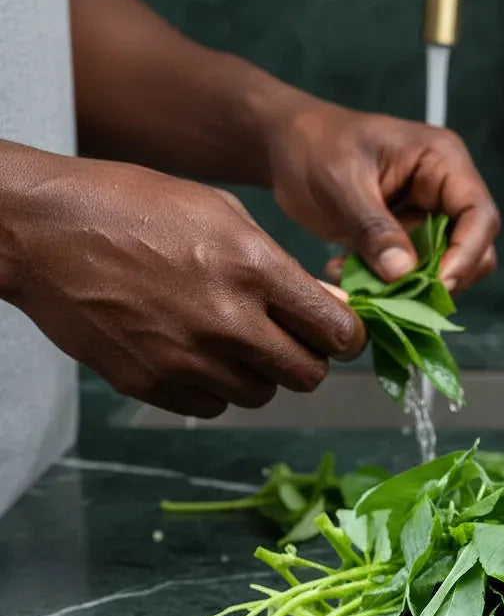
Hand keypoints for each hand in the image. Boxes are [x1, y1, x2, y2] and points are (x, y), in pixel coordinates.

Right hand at [0, 147, 364, 417]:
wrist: (42, 230)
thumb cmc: (136, 207)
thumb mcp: (222, 213)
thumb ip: (283, 268)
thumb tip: (332, 308)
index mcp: (252, 269)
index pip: (336, 332)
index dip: (347, 337)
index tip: (339, 334)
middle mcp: (226, 322)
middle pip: (307, 376)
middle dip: (308, 360)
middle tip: (290, 341)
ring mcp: (186, 360)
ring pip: (261, 396)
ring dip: (259, 374)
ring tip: (232, 339)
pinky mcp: (151, 384)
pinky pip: (212, 407)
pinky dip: (214, 388)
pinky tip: (195, 353)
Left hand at [263, 100, 499, 293]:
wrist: (285, 145)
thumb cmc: (313, 146)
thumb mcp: (341, 185)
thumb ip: (374, 229)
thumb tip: (403, 274)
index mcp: (442, 161)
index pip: (479, 215)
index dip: (467, 253)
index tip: (436, 283)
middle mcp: (445, 189)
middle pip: (474, 247)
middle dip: (441, 277)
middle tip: (400, 295)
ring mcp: (428, 215)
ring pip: (446, 267)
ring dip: (411, 286)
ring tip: (364, 283)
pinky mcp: (408, 238)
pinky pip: (414, 273)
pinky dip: (388, 284)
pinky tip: (349, 272)